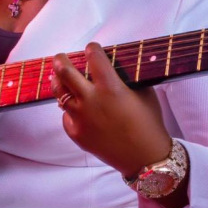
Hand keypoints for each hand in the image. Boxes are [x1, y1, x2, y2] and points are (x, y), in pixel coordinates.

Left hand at [51, 43, 170, 176]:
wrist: (145, 159)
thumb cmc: (149, 124)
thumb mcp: (144, 93)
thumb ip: (127, 78)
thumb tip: (114, 66)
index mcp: (111, 87)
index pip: (94, 58)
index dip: (92, 49)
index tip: (91, 47)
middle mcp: (91, 100)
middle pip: (64, 72)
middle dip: (60, 60)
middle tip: (60, 57)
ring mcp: (80, 117)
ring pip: (59, 92)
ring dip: (58, 82)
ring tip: (58, 77)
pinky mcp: (75, 132)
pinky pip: (66, 115)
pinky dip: (70, 109)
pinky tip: (76, 107)